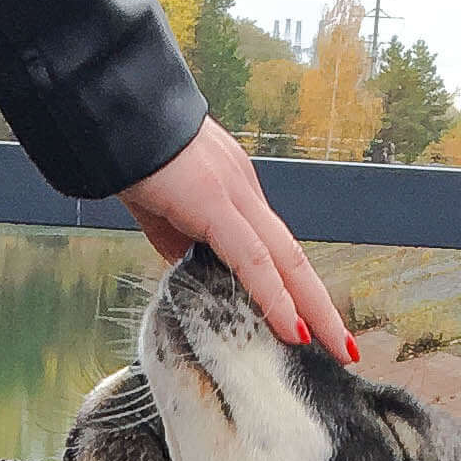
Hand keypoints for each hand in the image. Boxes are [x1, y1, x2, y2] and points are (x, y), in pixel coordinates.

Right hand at [118, 119, 351, 356]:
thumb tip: (190, 274)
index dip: (296, 289)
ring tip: (337, 346)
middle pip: (294, 258)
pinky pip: (252, 258)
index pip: (275, 251)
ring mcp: (236, 195)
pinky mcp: (215, 202)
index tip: (313, 325)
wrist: (113, 114)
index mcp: (234, 194)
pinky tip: (292, 326)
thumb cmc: (130, 156)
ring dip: (314, 308)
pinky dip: (275, 295)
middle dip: (322, 306)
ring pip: (286, 260)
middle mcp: (246, 193)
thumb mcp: (159, 214)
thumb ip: (180, 243)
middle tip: (347, 346)